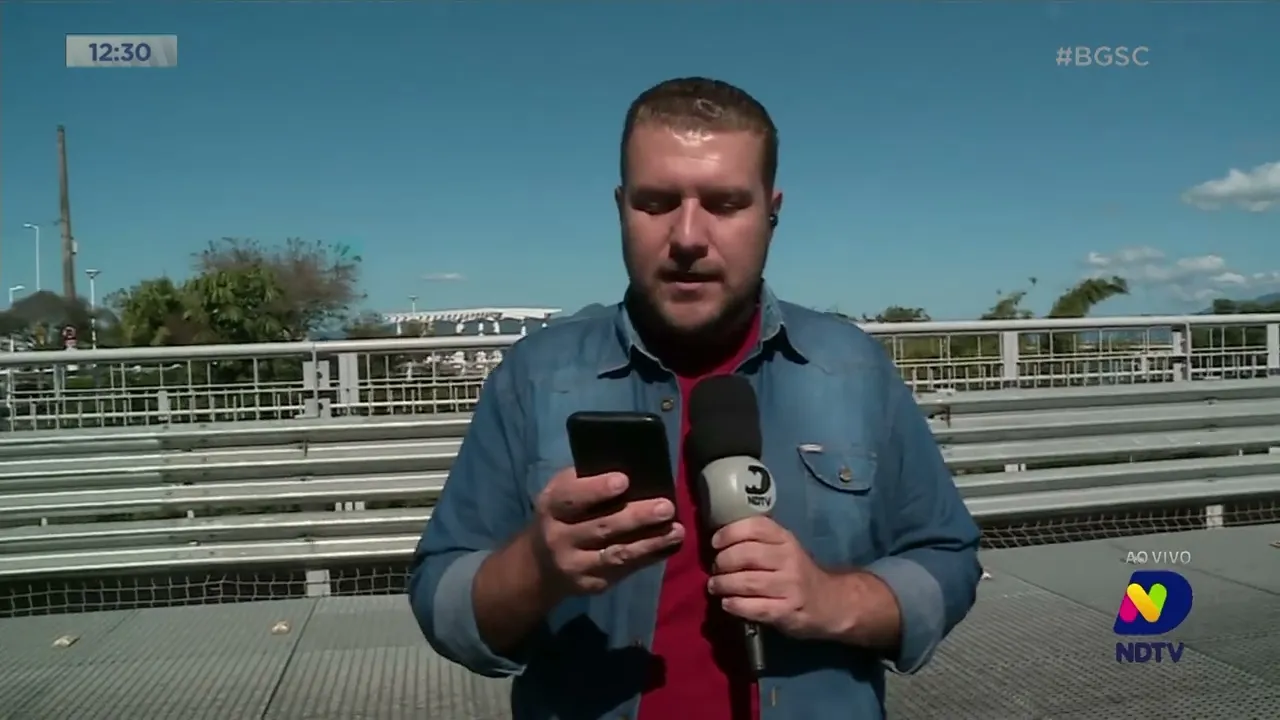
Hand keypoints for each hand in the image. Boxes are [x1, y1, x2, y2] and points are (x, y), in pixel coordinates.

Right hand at [529, 467, 684, 597]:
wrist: (539, 566)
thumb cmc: (561, 516)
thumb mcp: (562, 494)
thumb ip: (586, 482)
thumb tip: (634, 470)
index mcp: (551, 505)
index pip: (571, 497)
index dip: (597, 489)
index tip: (624, 480)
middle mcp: (559, 537)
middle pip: (601, 527)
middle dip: (636, 517)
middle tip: (667, 507)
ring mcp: (575, 564)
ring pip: (616, 553)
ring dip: (650, 542)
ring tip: (677, 530)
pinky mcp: (592, 584)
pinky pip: (624, 570)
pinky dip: (650, 557)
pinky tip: (670, 545)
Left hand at [707, 516, 841, 640]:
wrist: (830, 603)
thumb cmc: (796, 573)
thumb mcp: (784, 549)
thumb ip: (758, 542)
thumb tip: (718, 542)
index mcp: (786, 539)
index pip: (756, 527)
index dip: (730, 532)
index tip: (715, 542)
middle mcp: (789, 559)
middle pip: (747, 555)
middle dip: (722, 562)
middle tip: (714, 569)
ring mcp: (790, 586)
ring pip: (747, 582)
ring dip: (724, 584)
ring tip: (715, 586)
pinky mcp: (786, 611)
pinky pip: (754, 607)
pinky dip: (735, 605)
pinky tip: (727, 604)